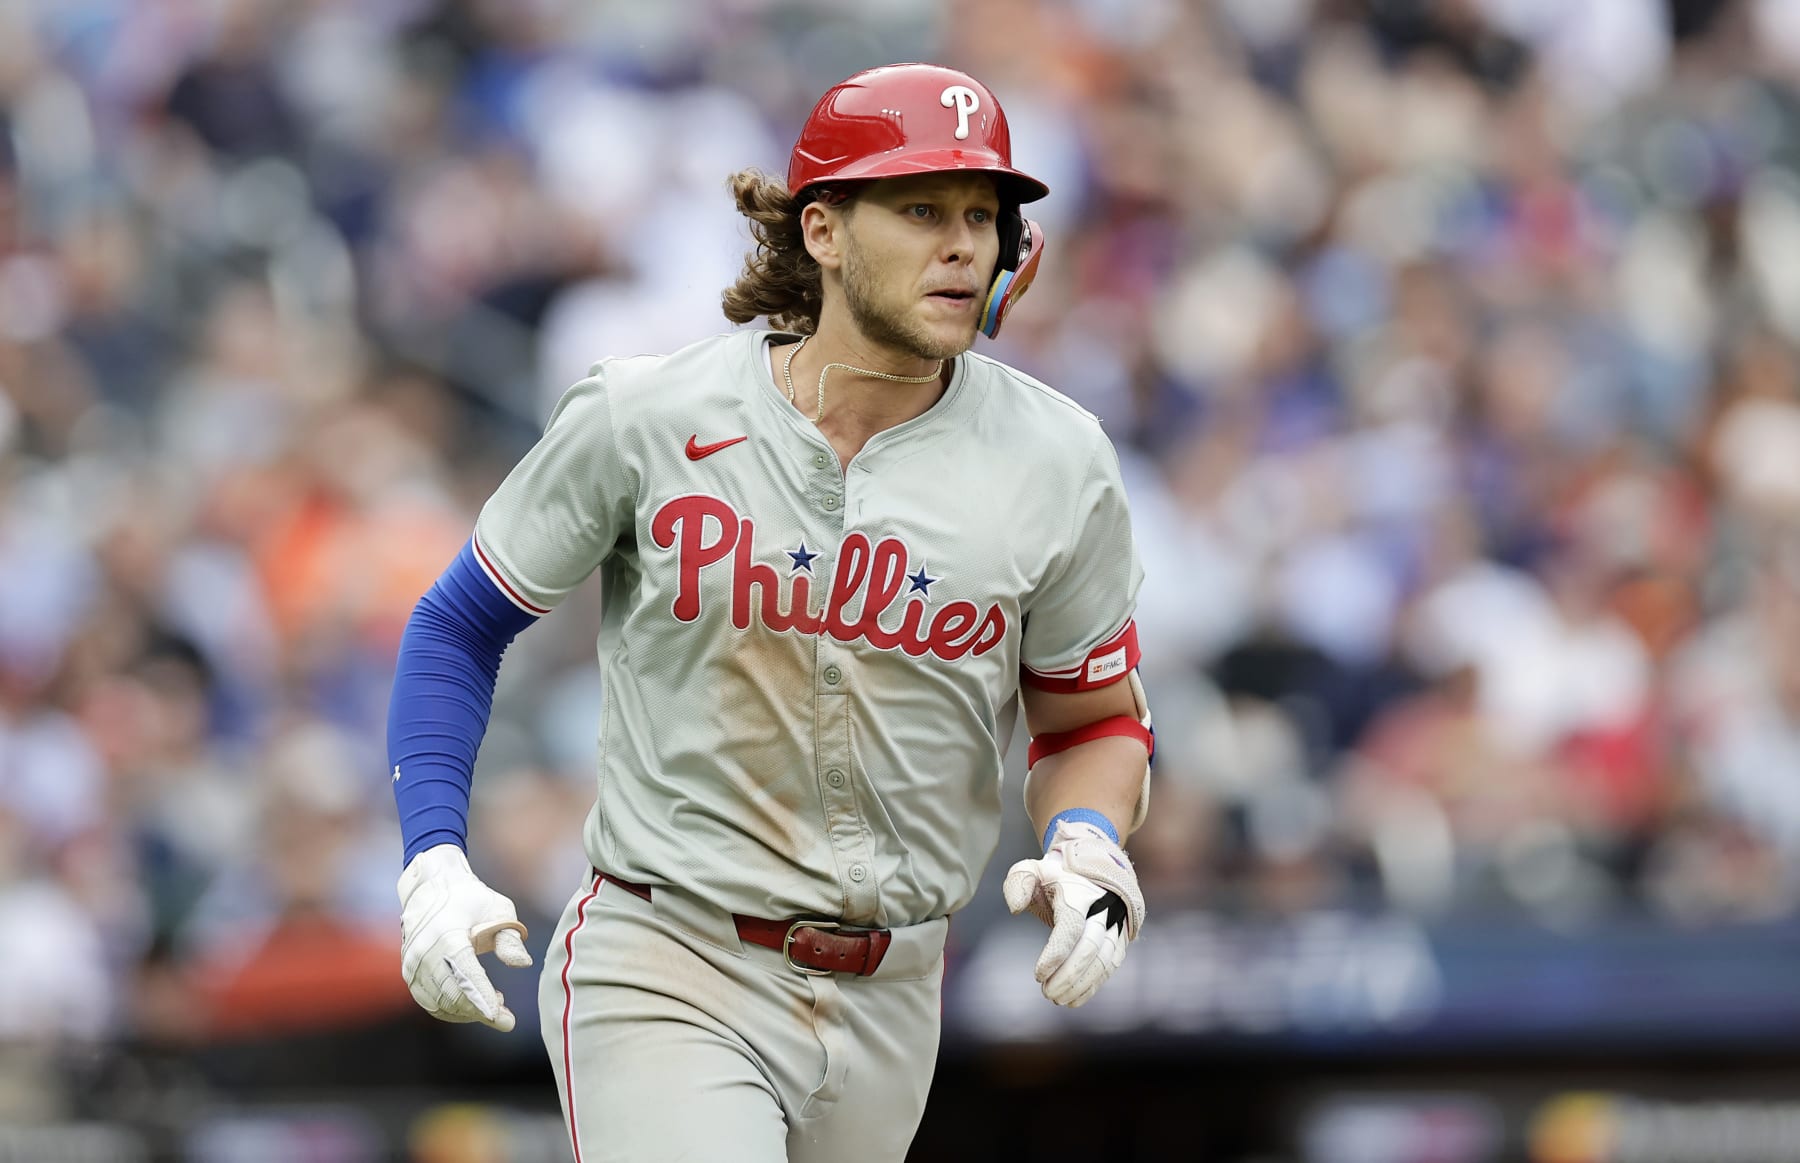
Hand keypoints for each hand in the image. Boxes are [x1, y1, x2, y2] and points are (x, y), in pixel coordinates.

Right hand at [397, 844, 532, 1030]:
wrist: (430, 888)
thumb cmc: (471, 900)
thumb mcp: (498, 910)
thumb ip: (509, 939)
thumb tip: (523, 964)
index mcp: (447, 935)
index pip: (465, 974)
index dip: (483, 998)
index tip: (501, 1018)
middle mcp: (424, 952)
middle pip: (452, 994)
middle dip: (480, 1012)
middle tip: (507, 1020)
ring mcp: (412, 965)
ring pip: (440, 1003)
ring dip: (468, 1012)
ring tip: (496, 1006)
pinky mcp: (409, 974)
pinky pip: (430, 1002)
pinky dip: (452, 1010)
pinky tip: (475, 1005)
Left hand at [1002, 820, 1143, 1007]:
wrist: (1091, 871)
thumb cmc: (1054, 876)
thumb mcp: (1031, 870)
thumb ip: (1017, 882)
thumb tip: (1015, 908)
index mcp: (1078, 894)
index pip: (1071, 928)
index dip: (1056, 954)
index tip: (1037, 975)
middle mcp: (1102, 910)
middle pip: (1090, 948)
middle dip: (1068, 975)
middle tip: (1046, 993)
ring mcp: (1114, 925)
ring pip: (1104, 961)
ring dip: (1081, 984)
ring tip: (1057, 999)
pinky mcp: (1119, 939)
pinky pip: (1110, 966)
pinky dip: (1093, 985)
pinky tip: (1073, 1000)